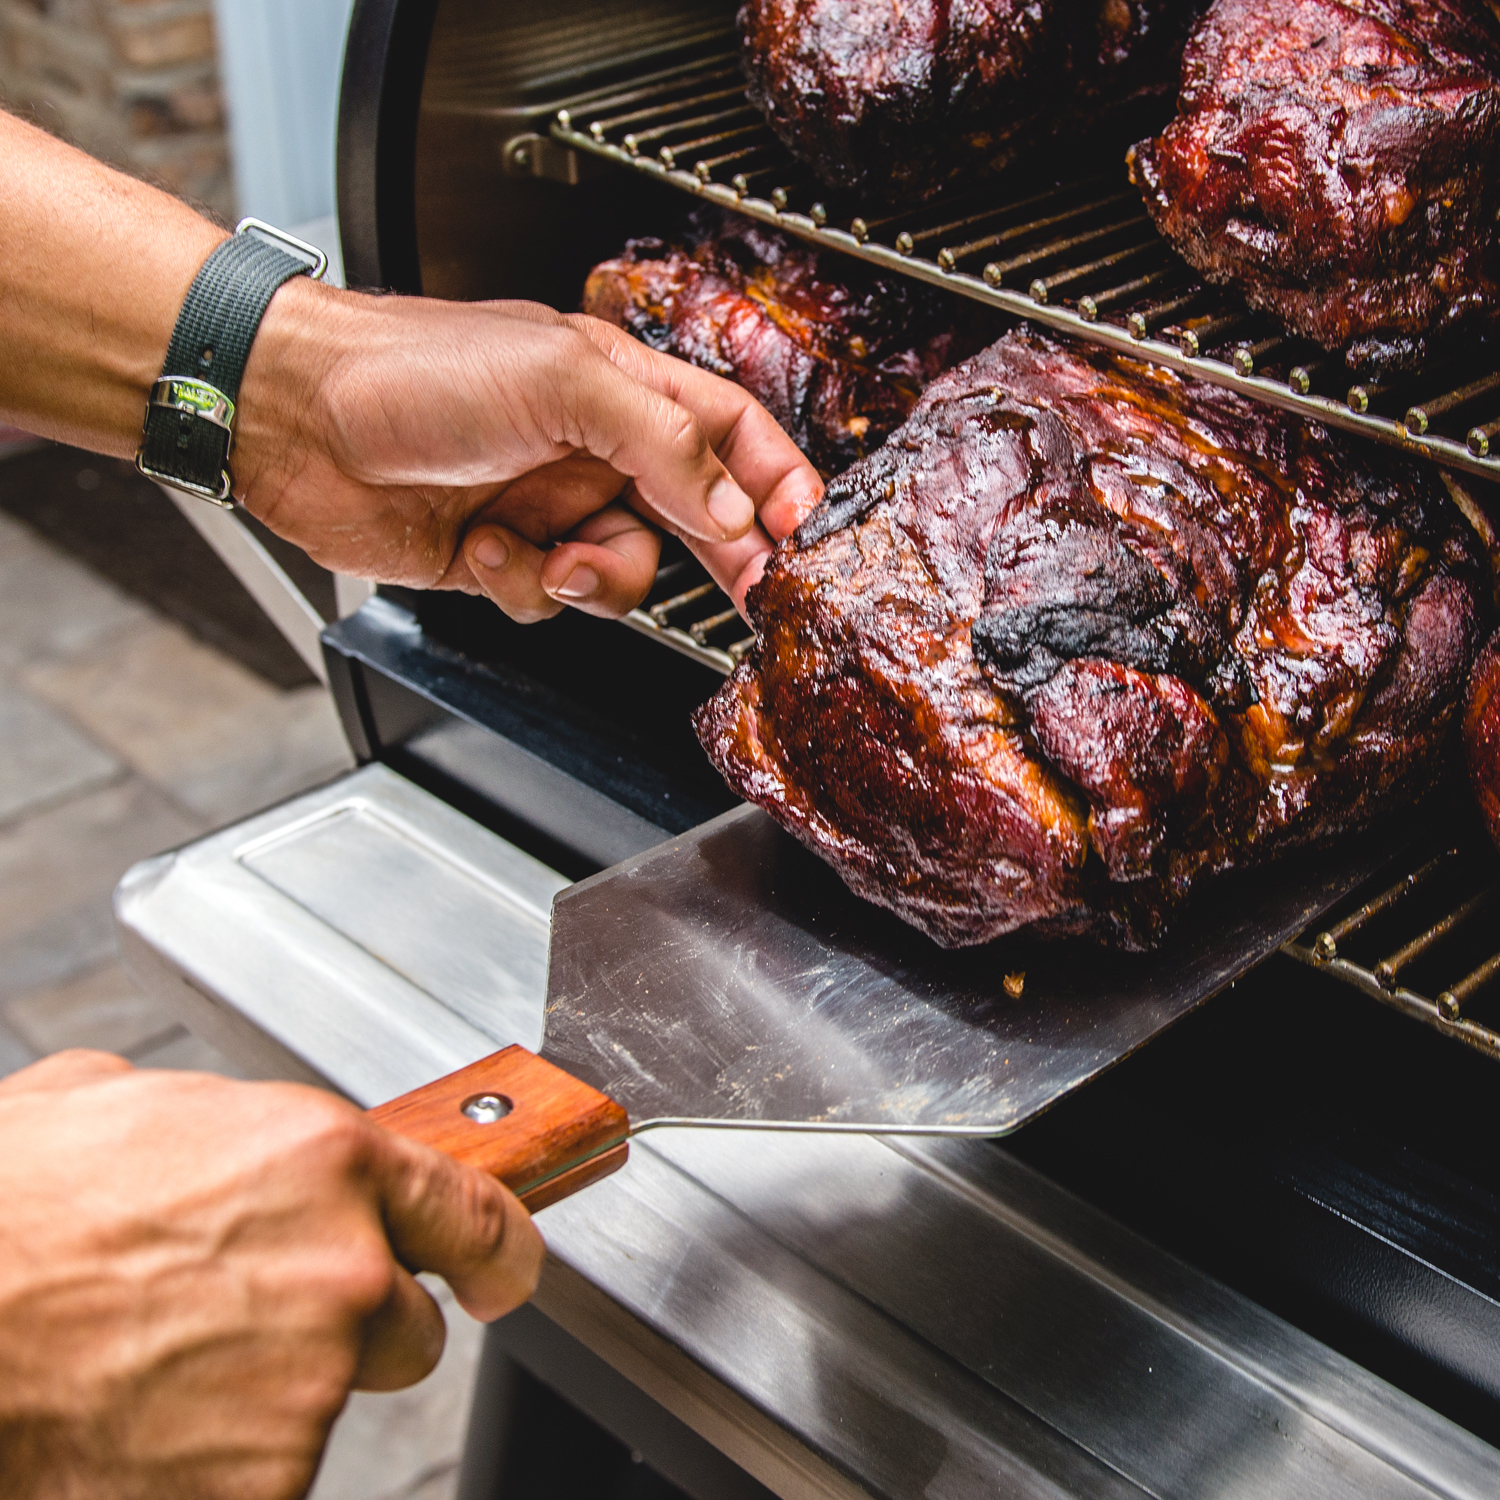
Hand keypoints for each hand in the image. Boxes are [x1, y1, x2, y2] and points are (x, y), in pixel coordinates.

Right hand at [0, 1051, 543, 1499]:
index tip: (499, 1270)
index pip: (476, 1215)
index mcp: (325, 1161)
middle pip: (408, 1327)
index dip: (495, 1249)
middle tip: (248, 1325)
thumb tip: (210, 1134)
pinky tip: (143, 1428)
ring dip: (268, 1396)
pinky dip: (216, 1467)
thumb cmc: (11, 1208)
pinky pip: (269, 1479)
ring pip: (330, 1405)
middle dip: (349, 1331)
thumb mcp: (117, 1103)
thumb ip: (212, 1123)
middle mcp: (343, 1270)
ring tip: (157, 1366)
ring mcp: (308, 1386)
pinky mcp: (261, 1487)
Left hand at [235, 285, 823, 620]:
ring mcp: (548, 506)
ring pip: (624, 573)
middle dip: (723, 559)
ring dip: (595, 577)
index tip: (804, 530)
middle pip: (695, 514)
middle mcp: (593, 450)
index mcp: (621, 388)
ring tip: (550, 554)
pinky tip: (482, 547)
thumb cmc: (411, 368)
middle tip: (753, 596)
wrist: (293, 417)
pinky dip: (521, 584)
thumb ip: (663, 445)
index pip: (730, 434)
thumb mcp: (562, 382)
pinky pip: (550, 598)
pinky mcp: (503, 557)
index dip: (775, 480)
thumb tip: (731, 509)